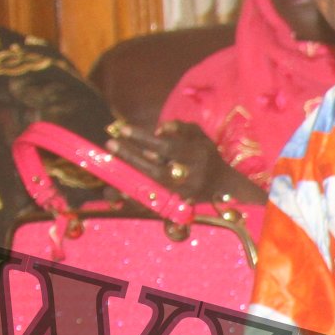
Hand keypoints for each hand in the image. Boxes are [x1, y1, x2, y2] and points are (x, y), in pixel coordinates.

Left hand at [111, 120, 259, 204]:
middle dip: (130, 156)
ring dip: (127, 175)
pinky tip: (114, 187)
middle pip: (155, 169)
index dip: (143, 138)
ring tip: (110, 164)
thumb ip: (180, 127)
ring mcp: (183, 194)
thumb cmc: (207, 156)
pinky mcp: (176, 206)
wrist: (224, 187)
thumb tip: (160, 128)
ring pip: (150, 187)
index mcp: (197, 156)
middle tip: (110, 143)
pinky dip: (132, 195)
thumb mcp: (199, 136)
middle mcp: (191, 177)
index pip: (166, 147)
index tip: (123, 129)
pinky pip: (150, 202)